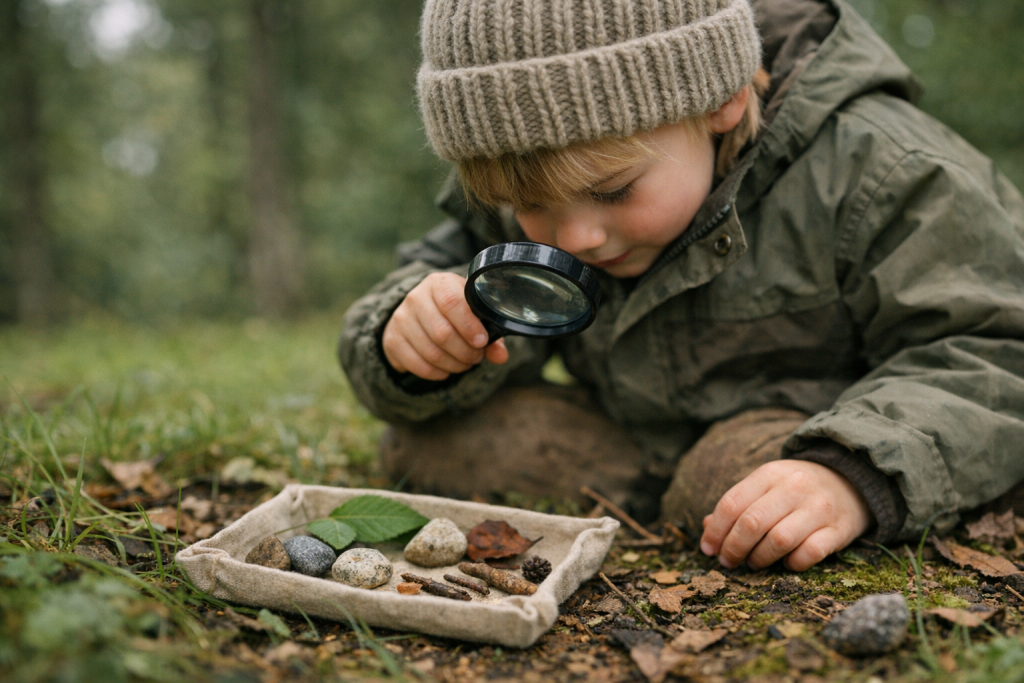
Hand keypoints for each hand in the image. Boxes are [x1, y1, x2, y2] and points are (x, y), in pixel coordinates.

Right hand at [382, 272, 508, 380]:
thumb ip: (491, 334)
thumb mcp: (473, 313)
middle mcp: (416, 297)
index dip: (469, 326)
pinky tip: (446, 370)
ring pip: (431, 352)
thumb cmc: (454, 312)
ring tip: (464, 363)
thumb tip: (501, 356)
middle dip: (465, 352)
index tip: (482, 341)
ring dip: (454, 365)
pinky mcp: (392, 340)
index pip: (451, 302)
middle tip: (476, 357)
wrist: (419, 312)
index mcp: (439, 283)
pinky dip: (437, 373)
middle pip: (442, 333)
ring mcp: (401, 319)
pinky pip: (417, 364)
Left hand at [699, 460, 871, 571]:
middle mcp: (794, 488)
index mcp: (770, 474)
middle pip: (752, 523)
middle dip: (733, 548)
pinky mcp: (839, 529)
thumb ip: (738, 505)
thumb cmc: (796, 489)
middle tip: (728, 562)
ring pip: (778, 540)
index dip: (714, 530)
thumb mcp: (766, 485)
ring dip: (760, 558)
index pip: (731, 503)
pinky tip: (787, 563)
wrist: (851, 481)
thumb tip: (707, 529)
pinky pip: (810, 553)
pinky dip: (793, 564)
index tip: (708, 549)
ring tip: (754, 562)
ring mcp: (818, 508)